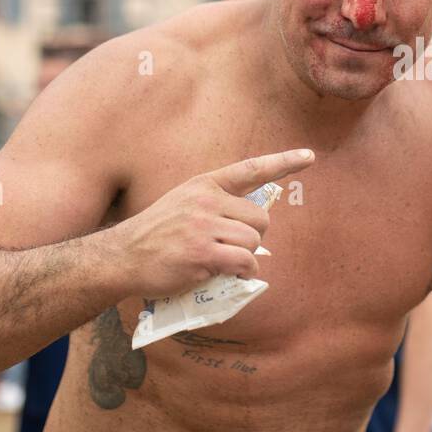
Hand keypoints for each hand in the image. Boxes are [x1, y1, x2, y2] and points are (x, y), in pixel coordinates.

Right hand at [102, 149, 314, 299]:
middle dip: (253, 238)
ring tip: (223, 263)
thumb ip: (217, 207)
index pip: (251, 169)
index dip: (283, 162)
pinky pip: (244, 262)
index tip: (309, 156)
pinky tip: (231, 274)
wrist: (121, 257)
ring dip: (247, 259)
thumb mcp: (184, 205)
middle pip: (260, 219)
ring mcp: (203, 226)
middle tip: (231, 249)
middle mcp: (206, 200)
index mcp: (205, 185)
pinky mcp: (202, 253)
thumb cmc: (157, 236)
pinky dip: (245, 273)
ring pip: (254, 242)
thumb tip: (254, 227)